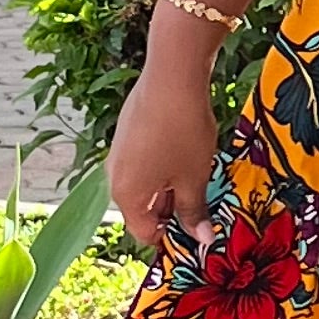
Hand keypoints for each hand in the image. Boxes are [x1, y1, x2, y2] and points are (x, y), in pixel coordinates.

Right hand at [109, 49, 222, 252]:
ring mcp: (118, 154)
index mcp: (127, 196)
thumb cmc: (182, 133)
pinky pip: (143, 164)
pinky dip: (163, 167)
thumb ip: (194, 212)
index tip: (198, 230)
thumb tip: (202, 240)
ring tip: (198, 175)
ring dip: (170, 188)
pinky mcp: (126, 134)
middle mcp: (114, 178)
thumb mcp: (194, 178)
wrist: (171, 78)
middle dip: (172, 212)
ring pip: (145, 185)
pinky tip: (186, 153)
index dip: (173, 238)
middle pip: (143, 209)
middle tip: (204, 204)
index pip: (145, 233)